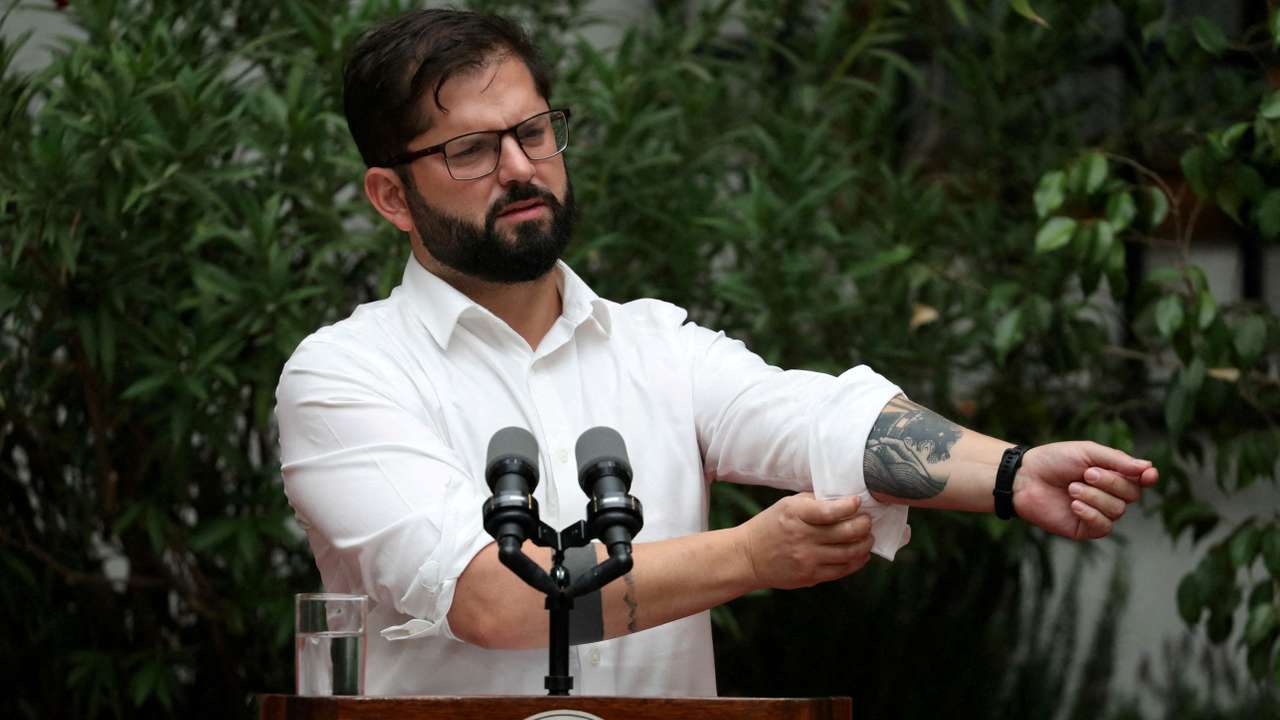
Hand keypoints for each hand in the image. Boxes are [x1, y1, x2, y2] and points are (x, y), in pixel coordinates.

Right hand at [736, 492, 873, 589]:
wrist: (748, 557)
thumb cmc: (770, 526)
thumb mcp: (786, 505)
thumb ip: (813, 501)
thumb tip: (843, 498)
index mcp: (795, 514)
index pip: (830, 511)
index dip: (850, 506)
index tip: (857, 502)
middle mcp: (802, 537)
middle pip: (846, 532)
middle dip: (864, 525)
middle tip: (868, 521)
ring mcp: (807, 558)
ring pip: (849, 553)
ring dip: (864, 544)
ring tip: (868, 537)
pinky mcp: (810, 575)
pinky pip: (842, 570)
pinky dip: (856, 561)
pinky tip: (861, 554)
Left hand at [1013, 442, 1158, 539]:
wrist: (1024, 478)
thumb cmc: (1054, 460)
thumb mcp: (1086, 452)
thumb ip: (1117, 460)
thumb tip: (1148, 468)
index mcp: (1112, 473)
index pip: (1140, 480)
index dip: (1148, 478)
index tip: (1148, 475)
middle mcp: (1110, 494)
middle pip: (1132, 494)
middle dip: (1110, 483)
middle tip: (1086, 474)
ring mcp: (1098, 512)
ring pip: (1117, 511)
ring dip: (1095, 497)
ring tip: (1071, 488)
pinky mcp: (1085, 529)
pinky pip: (1103, 527)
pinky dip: (1090, 514)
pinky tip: (1074, 505)